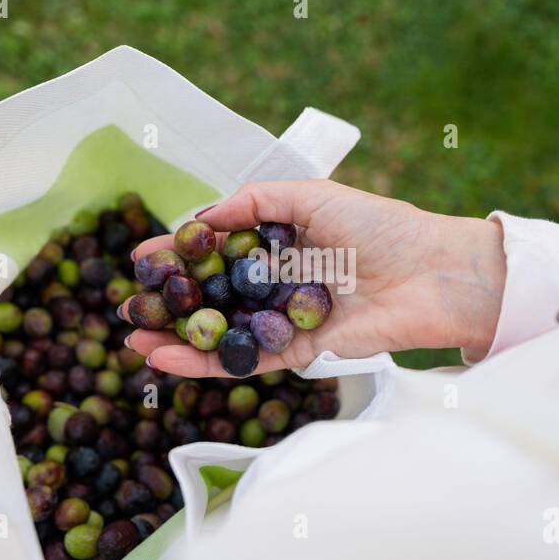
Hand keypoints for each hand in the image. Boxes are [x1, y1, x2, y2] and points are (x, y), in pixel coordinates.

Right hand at [122, 179, 505, 376]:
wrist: (433, 274)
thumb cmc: (380, 226)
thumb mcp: (311, 196)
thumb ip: (253, 203)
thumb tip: (201, 218)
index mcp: (279, 246)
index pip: (216, 254)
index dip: (179, 258)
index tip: (141, 259)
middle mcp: (277, 286)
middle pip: (211, 300)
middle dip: (166, 306)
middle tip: (125, 309)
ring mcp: (286, 322)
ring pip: (221, 336)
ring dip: (175, 341)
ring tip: (132, 341)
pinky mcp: (300, 355)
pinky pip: (246, 362)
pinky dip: (205, 364)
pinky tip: (166, 358)